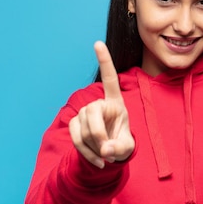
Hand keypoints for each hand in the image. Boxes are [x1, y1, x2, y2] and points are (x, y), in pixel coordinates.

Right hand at [69, 41, 134, 167]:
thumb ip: (119, 148)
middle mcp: (99, 104)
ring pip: (83, 128)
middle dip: (97, 135)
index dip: (104, 61)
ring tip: (106, 157)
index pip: (109, 79)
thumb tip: (105, 150)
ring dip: (94, 147)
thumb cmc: (122, 144)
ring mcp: (85, 113)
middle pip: (91, 114)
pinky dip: (85, 151)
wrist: (109, 154)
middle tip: (108, 152)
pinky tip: (97, 161)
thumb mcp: (127, 148)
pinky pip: (75, 137)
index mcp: (116, 103)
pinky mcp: (75, 123)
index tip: (98, 43)